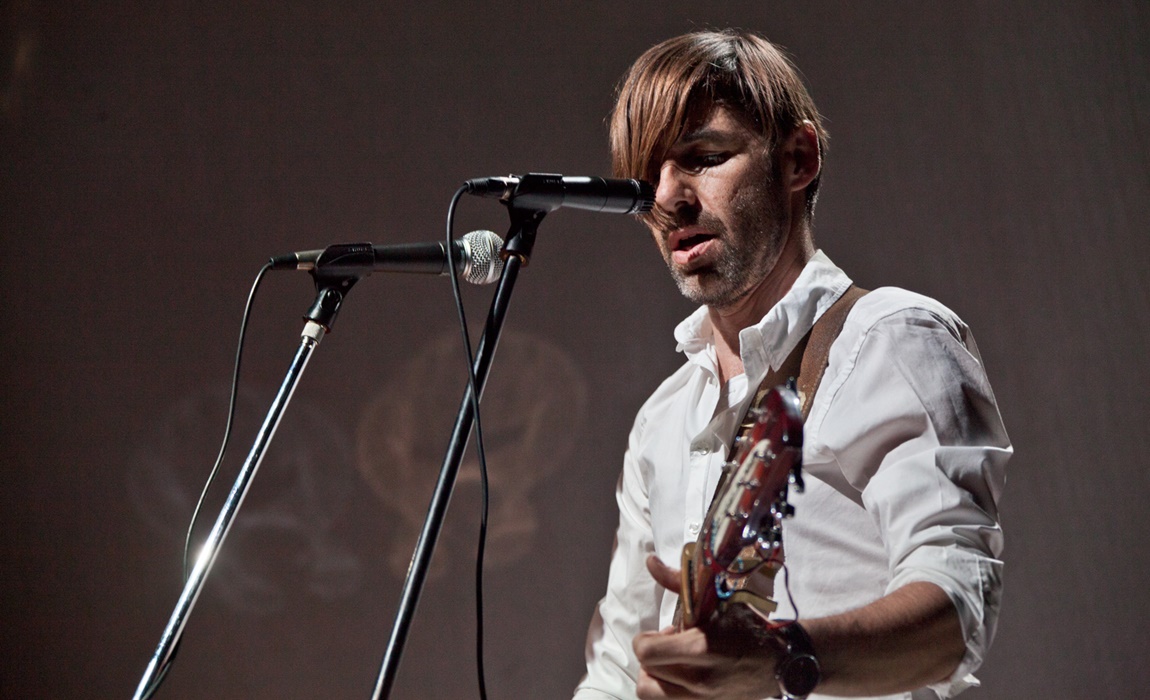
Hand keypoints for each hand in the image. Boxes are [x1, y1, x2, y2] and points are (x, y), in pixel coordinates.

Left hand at [633, 556, 784, 698]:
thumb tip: (650, 562)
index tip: (663, 631)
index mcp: (701, 648)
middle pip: (646, 677)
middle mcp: (699, 680)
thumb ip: (678, 583)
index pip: (646, 652)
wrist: (785, 660)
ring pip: (652, 695)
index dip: (645, 639)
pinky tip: (684, 675)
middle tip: (668, 646)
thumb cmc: (751, 626)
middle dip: (650, 658)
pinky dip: (668, 689)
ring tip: (673, 663)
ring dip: (655, 677)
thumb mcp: (718, 600)